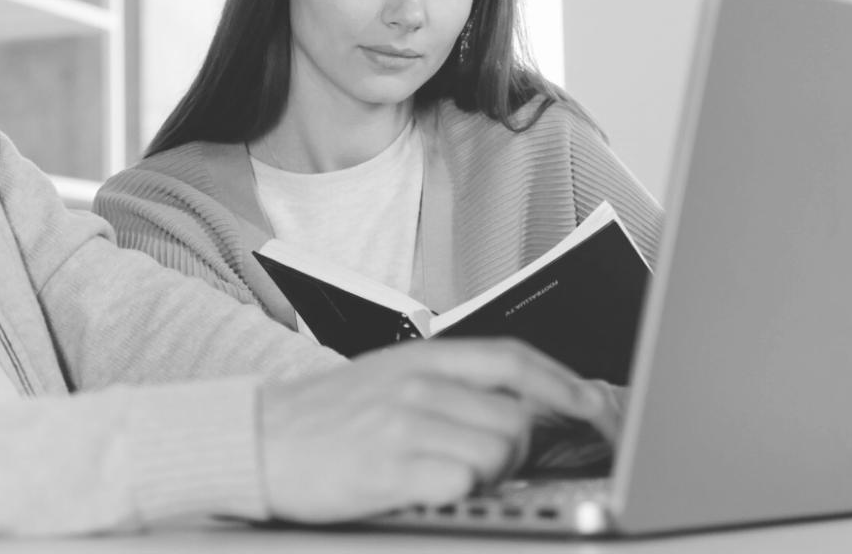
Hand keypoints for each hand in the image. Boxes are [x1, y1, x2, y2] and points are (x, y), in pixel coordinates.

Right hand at [257, 338, 619, 522]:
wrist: (256, 439)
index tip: (595, 406)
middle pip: (517, 418)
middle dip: (518, 452)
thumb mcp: (389, 377)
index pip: (514, 359)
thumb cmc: (326, 417)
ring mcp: (405, 425)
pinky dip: (457, 494)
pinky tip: (426, 491)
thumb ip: (450, 383)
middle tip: (484, 465)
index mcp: (423, 358)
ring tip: (446, 477)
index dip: (565, 383)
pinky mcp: (390, 469)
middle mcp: (419, 384)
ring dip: (488, 476)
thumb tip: (519, 404)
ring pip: (498, 453)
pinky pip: (462, 484)